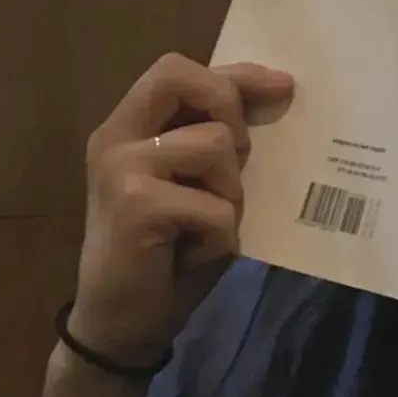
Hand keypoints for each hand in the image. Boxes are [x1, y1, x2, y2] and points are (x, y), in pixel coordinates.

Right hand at [70, 52, 293, 366]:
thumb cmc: (163, 259)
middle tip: (240, 160)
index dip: (234, 75)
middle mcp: (116, 138)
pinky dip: (221, 238)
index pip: (178, 71)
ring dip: (229, 194)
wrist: (119, 325)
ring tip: (204, 227)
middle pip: (182, 78)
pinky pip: (217, 207)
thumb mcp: (194, 188)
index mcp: (127, 130)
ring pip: (216, 147)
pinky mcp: (137, 204)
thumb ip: (213, 143)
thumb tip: (276, 92)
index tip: (281, 88)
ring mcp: (122, 168)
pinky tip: (193, 257)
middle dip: (229, 110)